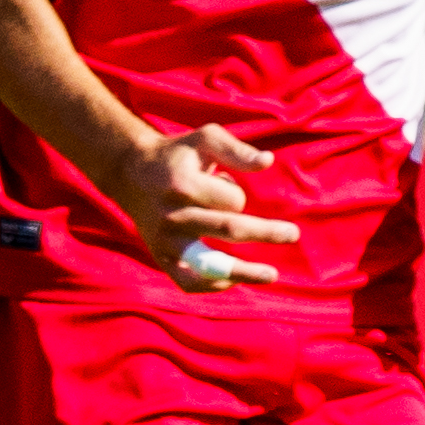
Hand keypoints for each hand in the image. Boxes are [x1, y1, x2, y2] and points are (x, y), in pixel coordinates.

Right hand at [123, 121, 299, 289]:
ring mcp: (165, 240)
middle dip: (266, 232)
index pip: (231, 199)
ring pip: (210, 262)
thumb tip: (267, 161)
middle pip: (228, 229)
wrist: (130, 173)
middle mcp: (173, 214)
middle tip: (293, 234)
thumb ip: (236, 150)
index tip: (227, 187)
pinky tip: (235, 280)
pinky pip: (187, 281)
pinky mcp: (160, 257)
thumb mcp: (204, 139)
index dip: (238, 195)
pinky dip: (212, 285)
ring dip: (244, 272)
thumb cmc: (177, 155)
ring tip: (272, 274)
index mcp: (183, 183)